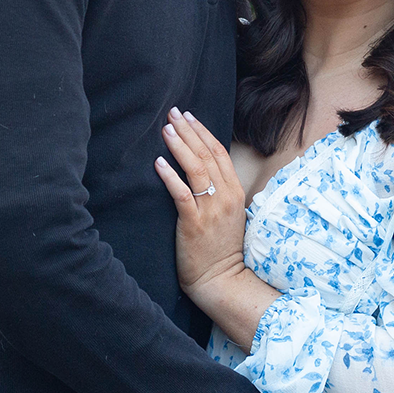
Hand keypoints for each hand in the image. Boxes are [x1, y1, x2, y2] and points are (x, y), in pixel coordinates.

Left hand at [155, 108, 247, 296]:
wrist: (222, 280)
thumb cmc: (222, 249)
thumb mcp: (229, 214)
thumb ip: (220, 191)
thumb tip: (202, 169)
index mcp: (235, 192)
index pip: (219, 152)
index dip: (203, 132)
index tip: (188, 116)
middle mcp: (225, 197)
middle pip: (207, 155)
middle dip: (189, 131)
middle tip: (173, 113)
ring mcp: (211, 210)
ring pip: (196, 169)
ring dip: (180, 146)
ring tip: (166, 130)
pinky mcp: (194, 224)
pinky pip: (182, 194)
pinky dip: (170, 176)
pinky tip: (158, 162)